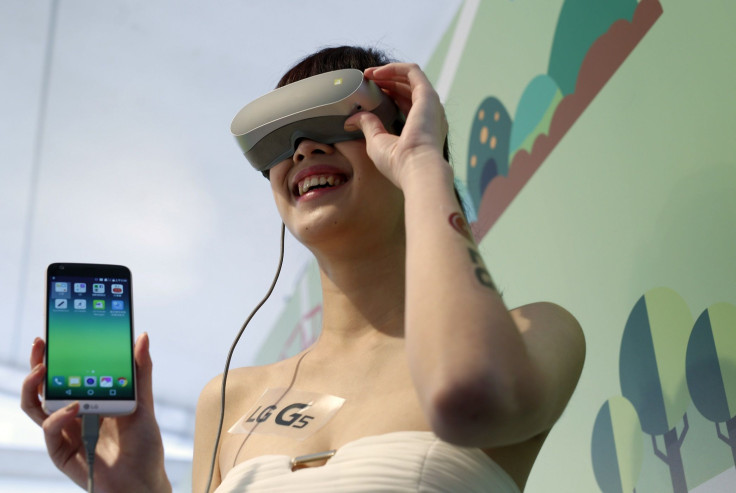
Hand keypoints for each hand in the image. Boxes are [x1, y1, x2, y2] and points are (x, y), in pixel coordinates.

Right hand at [21, 333, 170, 492]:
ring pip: (36, 406)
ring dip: (34, 386)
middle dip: (38, 363)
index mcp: (90, 399)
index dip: (56, 354)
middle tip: (43, 344)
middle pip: (45, 386)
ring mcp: (65, 432)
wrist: (144, 482)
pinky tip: (74, 408)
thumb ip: (140, 372)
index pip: (65, 372)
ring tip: (43, 370)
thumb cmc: (144, 445)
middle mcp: (73, 414)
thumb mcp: (143, 403)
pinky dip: (58, 418)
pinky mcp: (61, 452)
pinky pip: (51, 431)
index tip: (54, 333)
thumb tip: (141, 336)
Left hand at [344, 63, 449, 188]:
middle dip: (386, 82)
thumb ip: (368, 126)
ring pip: (410, 78)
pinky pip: (412, 72)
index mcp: (421, 128)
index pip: (405, 104)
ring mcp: (430, 104)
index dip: (386, 95)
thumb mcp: (377, 142)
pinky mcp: (428, 95)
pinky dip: (394, 68)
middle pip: (407, 89)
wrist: (415, 168)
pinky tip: (375, 73)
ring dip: (388, 73)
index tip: (367, 93)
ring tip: (368, 74)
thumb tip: (352, 119)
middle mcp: (429, 115)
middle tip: (365, 80)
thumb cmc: (398, 163)